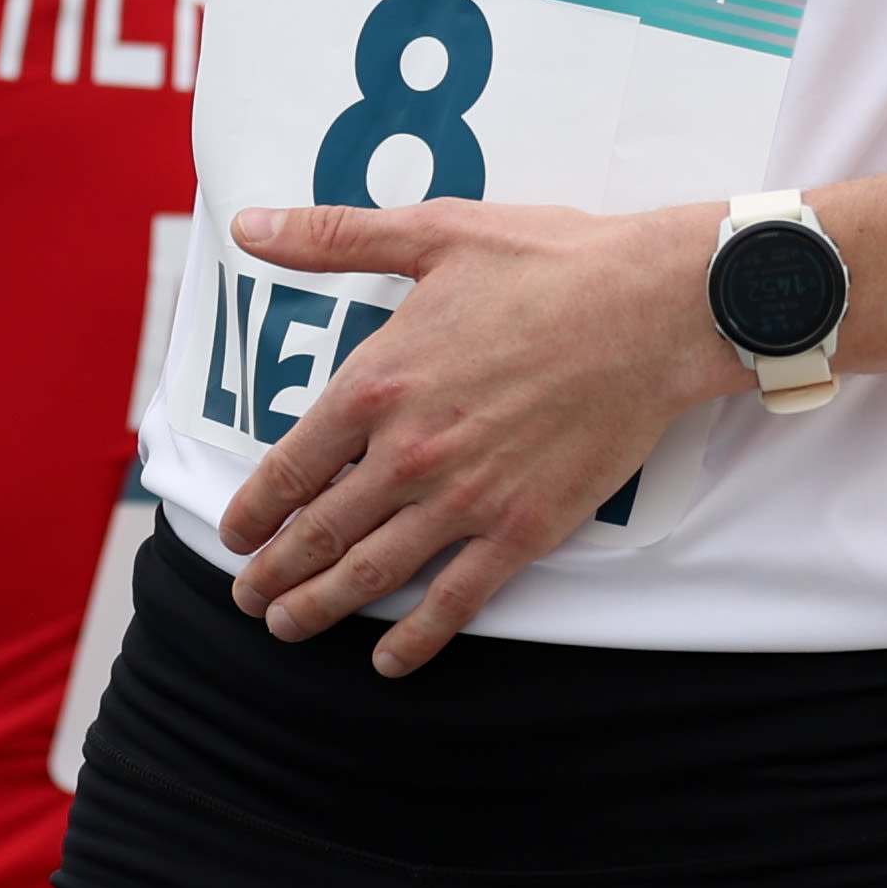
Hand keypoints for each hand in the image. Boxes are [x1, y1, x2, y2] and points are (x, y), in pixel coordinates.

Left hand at [211, 196, 736, 674]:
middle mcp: (410, 451)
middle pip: (322, 530)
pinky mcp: (526, 528)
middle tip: (245, 595)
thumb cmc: (547, 263)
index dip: (254, 508)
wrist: (653, 309)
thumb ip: (331, 238)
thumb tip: (248, 226)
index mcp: (377, 382)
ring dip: (321, 605)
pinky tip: (389, 661)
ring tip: (286, 627)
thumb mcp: (430, 233)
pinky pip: (459, 597)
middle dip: (274, 570)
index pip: (292, 464)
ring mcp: (468, 497)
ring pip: (375, 571)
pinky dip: (418, 636)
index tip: (233, 532)